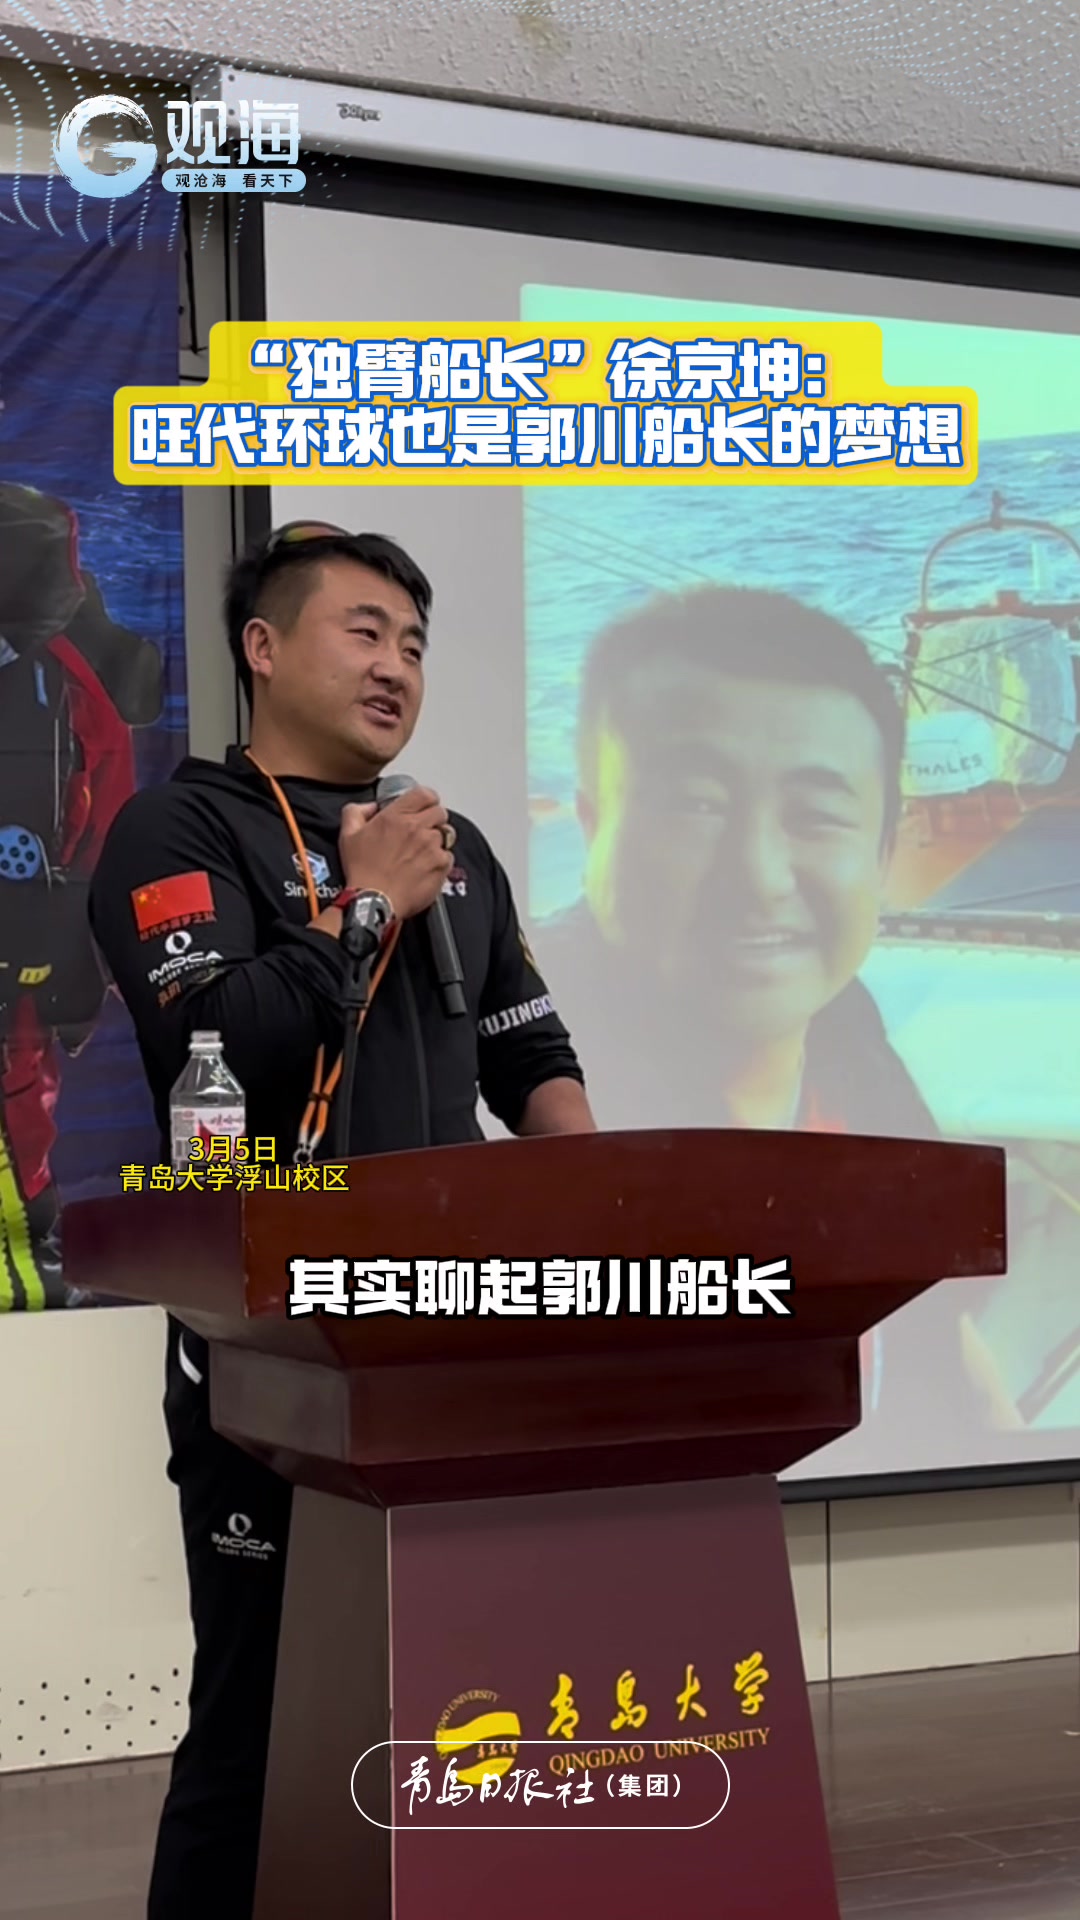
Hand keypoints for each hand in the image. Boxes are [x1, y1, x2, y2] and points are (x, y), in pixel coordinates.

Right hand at [339, 788, 453, 920]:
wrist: (374, 901)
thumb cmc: (363, 872)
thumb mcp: (348, 835)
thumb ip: (356, 812)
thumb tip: (369, 806)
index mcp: (396, 816)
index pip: (425, 794)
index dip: (426, 799)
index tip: (422, 806)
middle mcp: (417, 828)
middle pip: (439, 812)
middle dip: (432, 819)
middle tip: (421, 831)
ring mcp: (432, 846)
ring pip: (446, 834)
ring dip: (436, 840)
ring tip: (422, 852)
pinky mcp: (441, 865)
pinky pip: (448, 856)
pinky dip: (440, 860)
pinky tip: (425, 868)